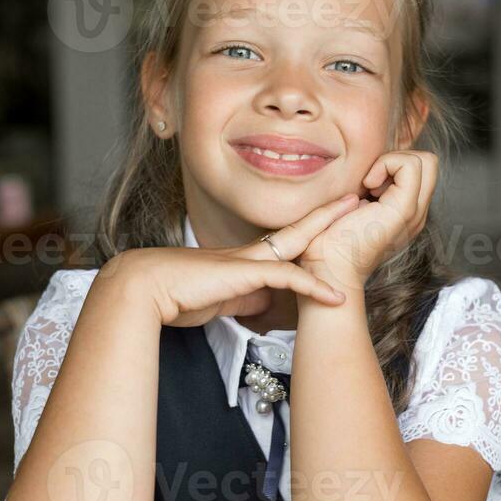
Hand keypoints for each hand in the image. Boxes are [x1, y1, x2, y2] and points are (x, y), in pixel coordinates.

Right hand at [95, 194, 359, 326]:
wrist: (143, 289)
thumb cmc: (173, 295)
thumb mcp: (219, 299)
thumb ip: (245, 297)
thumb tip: (268, 301)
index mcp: (241, 260)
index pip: (282, 241)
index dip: (307, 230)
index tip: (328, 222)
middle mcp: (248, 255)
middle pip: (296, 229)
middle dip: (326, 214)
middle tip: (353, 199)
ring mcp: (246, 261)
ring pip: (297, 244)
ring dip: (328, 233)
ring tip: (356, 219)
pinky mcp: (244, 275)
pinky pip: (287, 278)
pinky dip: (312, 287)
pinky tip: (335, 296)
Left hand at [297, 151, 438, 291]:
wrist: (328, 267)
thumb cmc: (328, 241)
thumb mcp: (352, 210)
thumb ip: (367, 192)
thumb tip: (368, 174)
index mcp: (405, 213)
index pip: (420, 170)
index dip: (394, 164)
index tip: (367, 185)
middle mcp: (416, 214)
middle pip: (430, 163)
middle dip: (398, 159)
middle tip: (371, 182)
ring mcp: (414, 213)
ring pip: (426, 161)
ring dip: (392, 162)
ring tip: (369, 187)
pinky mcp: (404, 209)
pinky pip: (410, 166)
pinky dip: (387, 164)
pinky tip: (367, 186)